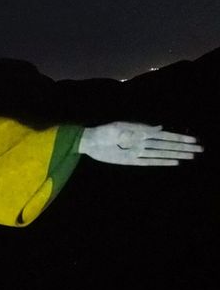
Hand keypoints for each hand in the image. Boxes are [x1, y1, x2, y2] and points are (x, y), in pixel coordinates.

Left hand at [79, 122, 201, 165]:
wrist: (89, 141)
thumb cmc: (104, 131)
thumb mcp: (120, 127)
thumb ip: (139, 128)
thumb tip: (159, 127)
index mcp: (142, 131)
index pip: (165, 135)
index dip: (179, 138)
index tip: (194, 140)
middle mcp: (143, 142)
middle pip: (167, 145)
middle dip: (183, 147)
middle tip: (200, 149)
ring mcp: (138, 151)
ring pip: (162, 153)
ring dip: (176, 154)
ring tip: (192, 156)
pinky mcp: (131, 160)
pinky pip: (150, 162)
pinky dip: (162, 162)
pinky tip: (174, 162)